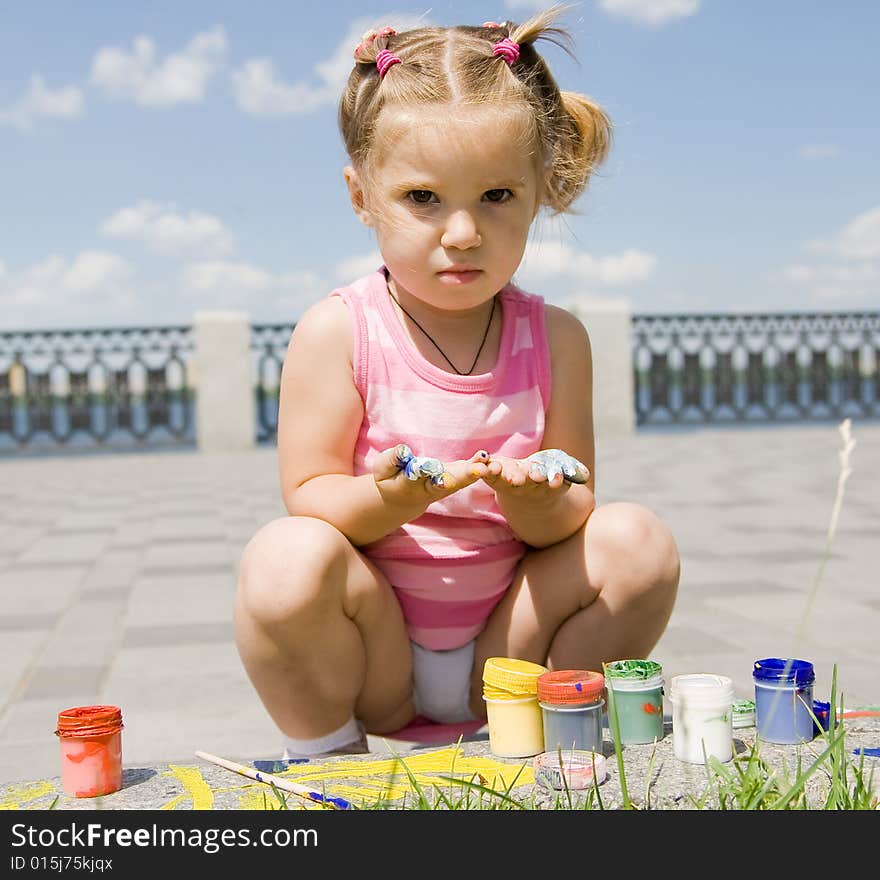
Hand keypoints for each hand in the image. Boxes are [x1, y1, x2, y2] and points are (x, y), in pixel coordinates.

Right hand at [372, 444, 491, 507]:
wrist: (403, 498)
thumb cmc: (389, 479)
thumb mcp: (381, 470)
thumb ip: (391, 460)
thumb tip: (403, 450)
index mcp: (409, 486)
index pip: (416, 479)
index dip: (423, 473)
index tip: (430, 468)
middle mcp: (431, 488)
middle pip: (447, 483)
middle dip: (462, 477)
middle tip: (478, 471)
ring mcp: (446, 484)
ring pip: (461, 480)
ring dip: (475, 473)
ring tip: (488, 465)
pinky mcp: (455, 477)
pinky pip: (467, 472)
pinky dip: (478, 466)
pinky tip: (488, 457)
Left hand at [482, 448, 588, 497]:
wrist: (525, 491)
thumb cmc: (548, 477)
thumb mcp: (563, 475)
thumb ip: (572, 473)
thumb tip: (584, 474)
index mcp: (546, 486)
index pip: (552, 484)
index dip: (555, 481)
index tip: (556, 479)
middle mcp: (527, 487)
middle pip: (527, 483)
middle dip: (527, 478)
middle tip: (528, 477)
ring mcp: (509, 483)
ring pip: (506, 481)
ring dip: (504, 475)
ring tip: (501, 470)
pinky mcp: (495, 477)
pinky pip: (489, 474)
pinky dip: (485, 468)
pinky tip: (482, 458)